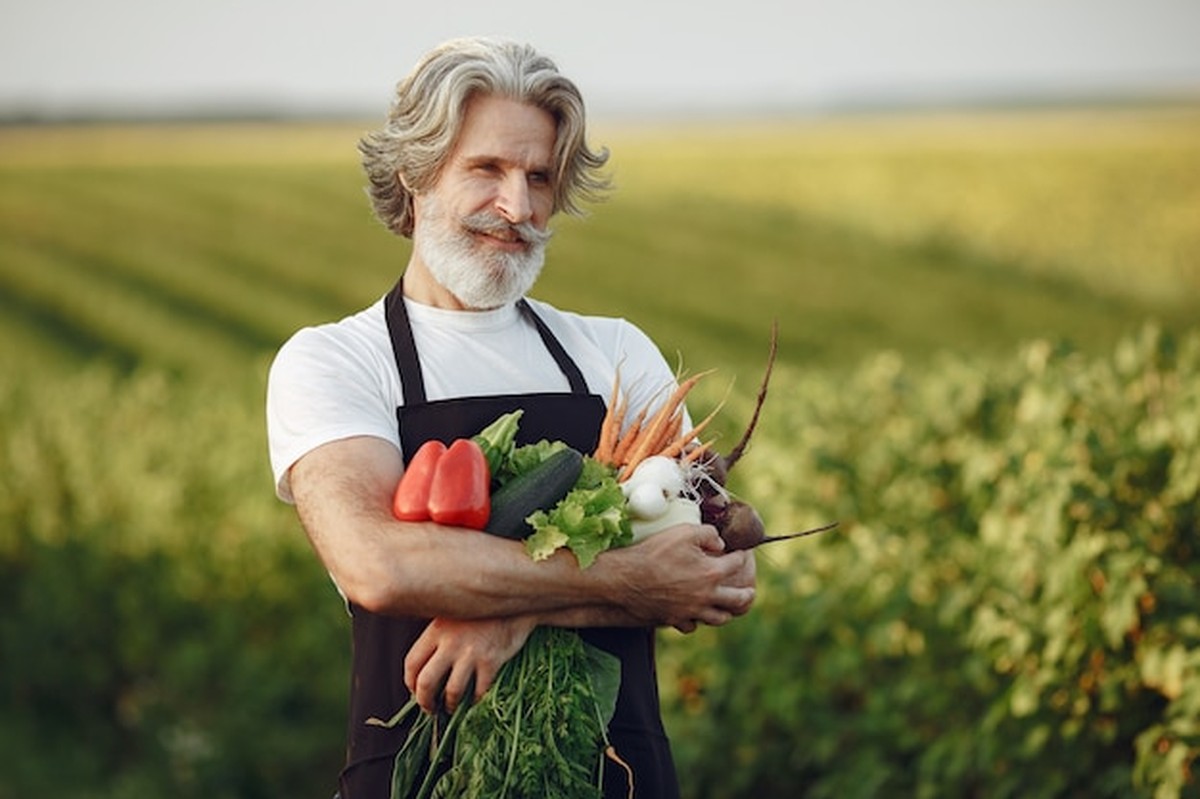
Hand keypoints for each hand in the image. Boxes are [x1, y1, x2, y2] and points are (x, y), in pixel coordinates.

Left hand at [404, 615, 537, 712]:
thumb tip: (422, 666)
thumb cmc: (481, 613)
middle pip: (426, 682)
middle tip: (429, 708)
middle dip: (424, 701)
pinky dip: (475, 700)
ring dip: (449, 705)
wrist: (514, 606)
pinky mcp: (492, 661)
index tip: (415, 690)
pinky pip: (478, 690)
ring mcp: (471, 653)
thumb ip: (437, 637)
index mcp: (436, 630)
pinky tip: (474, 699)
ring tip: (451, 707)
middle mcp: (450, 642)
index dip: (410, 683)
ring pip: (452, 692)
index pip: (411, 663)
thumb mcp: (452, 616)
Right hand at [613, 523, 756, 630]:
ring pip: (719, 618)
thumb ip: (707, 533)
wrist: (625, 580)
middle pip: (738, 600)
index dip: (743, 555)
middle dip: (747, 593)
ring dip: (726, 611)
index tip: (742, 552)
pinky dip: (696, 620)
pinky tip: (694, 613)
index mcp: (712, 572)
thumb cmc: (653, 553)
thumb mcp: (682, 532)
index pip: (737, 563)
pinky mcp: (674, 619)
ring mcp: (691, 611)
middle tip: (749, 590)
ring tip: (726, 606)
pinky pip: (692, 625)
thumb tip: (720, 542)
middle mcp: (706, 596)